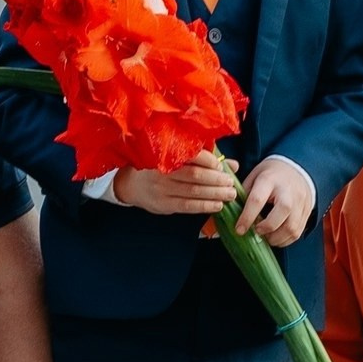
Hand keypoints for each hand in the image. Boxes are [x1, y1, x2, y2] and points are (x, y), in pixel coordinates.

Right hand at [112, 153, 241, 216]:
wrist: (130, 184)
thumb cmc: (158, 168)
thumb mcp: (176, 159)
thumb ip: (204, 160)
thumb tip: (232, 164)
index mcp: (166, 155)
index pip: (191, 156)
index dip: (208, 161)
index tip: (220, 165)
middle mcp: (163, 172)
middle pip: (195, 176)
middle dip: (216, 180)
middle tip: (230, 183)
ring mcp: (162, 189)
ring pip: (193, 192)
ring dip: (214, 194)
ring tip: (230, 194)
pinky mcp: (163, 204)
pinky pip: (187, 206)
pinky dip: (204, 206)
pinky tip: (217, 206)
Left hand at [232, 158, 312, 247]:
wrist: (298, 169)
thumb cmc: (272, 175)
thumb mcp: (255, 176)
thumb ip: (244, 193)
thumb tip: (231, 213)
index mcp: (270, 180)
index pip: (257, 199)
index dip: (247, 217)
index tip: (239, 229)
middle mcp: (288, 191)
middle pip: (282, 212)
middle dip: (266, 228)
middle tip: (256, 231)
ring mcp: (300, 202)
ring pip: (292, 227)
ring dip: (276, 238)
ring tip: (266, 237)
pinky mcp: (306, 213)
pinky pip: (297, 232)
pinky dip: (285, 240)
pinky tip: (276, 237)